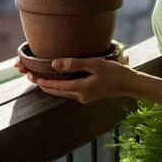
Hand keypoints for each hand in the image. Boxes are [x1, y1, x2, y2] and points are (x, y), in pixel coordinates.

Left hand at [16, 54, 138, 103]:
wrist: (129, 84)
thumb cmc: (114, 72)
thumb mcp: (95, 64)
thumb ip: (74, 64)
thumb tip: (55, 64)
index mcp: (81, 89)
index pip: (57, 86)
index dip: (43, 82)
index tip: (32, 76)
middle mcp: (81, 96)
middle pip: (57, 92)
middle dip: (44, 85)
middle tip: (31, 77)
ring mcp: (85, 97)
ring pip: (63, 93)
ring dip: (52, 87)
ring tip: (41, 80)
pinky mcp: (89, 96)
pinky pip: (70, 92)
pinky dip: (61, 87)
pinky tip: (59, 82)